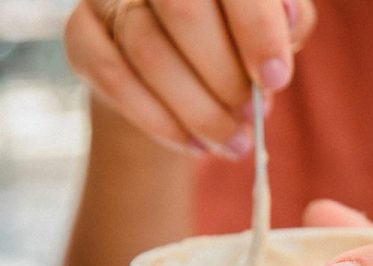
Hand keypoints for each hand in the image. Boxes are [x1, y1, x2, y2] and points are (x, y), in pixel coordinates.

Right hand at [65, 0, 315, 155]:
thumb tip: (286, 25)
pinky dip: (160, 122)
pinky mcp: (82, 34)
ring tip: (233, 143)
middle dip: (224, 78)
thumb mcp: (275, 27)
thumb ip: (288, 22)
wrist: (181, 63)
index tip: (275, 79)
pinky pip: (113, 79)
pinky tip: (196, 144)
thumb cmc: (237, 38)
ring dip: (198, 111)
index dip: (255, 30)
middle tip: (251, 119)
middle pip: (182, 12)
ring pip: (148, 52)